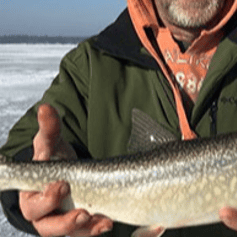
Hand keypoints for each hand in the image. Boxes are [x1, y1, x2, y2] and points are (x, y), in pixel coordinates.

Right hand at [19, 104, 112, 236]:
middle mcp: (44, 213)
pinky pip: (85, 231)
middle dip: (65, 222)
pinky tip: (108, 222)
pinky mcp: (78, 222)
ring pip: (70, 232)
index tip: (63, 185)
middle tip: (83, 213)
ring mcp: (62, 219)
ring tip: (103, 222)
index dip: (47, 198)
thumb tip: (45, 107)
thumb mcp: (50, 142)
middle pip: (49, 225)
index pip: (34, 203)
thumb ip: (49, 127)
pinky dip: (95, 228)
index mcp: (32, 194)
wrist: (61, 169)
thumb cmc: (51, 158)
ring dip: (86, 229)